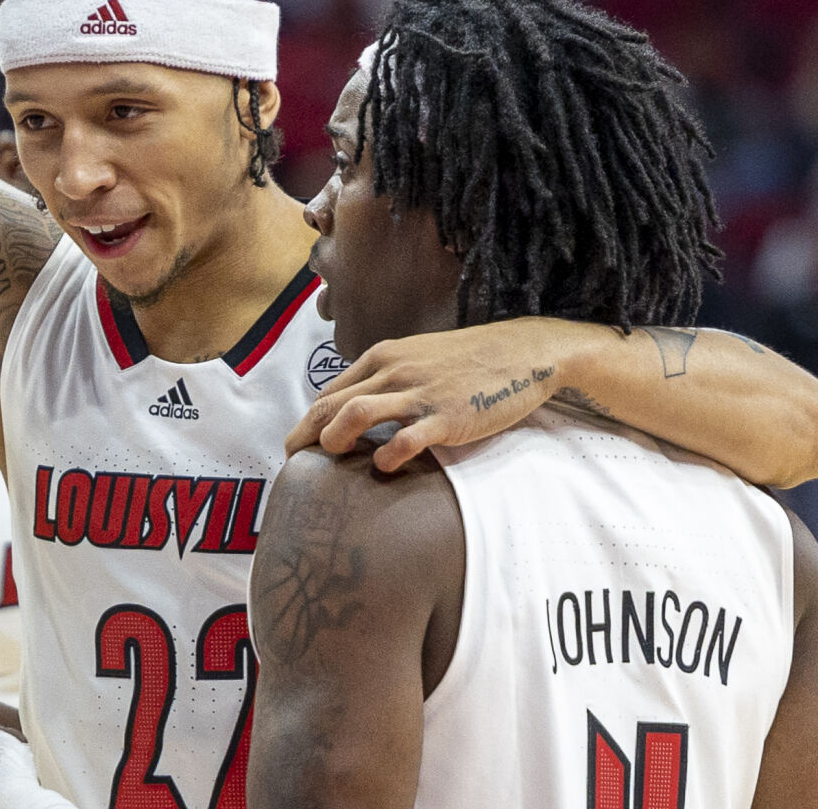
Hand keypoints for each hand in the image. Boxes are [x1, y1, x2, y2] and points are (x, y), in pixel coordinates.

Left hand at [285, 318, 578, 469]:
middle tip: (294, 465)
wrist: (523, 352)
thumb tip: (354, 412)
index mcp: (381, 357)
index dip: (307, 423)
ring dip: (334, 440)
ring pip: (354, 414)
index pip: (327, 393)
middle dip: (304, 437)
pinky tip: (384, 466)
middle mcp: (392, 371)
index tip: (299, 448)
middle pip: (329, 405)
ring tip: (332, 461)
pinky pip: (404, 439)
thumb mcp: (417, 358)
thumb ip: (385, 379)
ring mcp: (418, 393)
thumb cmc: (468, 361)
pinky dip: (386, 456)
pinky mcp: (445, 417)